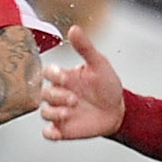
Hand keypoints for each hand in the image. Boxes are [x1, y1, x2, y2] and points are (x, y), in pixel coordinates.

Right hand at [39, 25, 127, 139]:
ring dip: (54, 113)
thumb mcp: (99, 64)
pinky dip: (49, 132)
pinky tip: (57, 131)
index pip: (48, 73)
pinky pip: (48, 133)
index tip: (64, 77)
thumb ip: (85, 48)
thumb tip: (74, 28)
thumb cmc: (107, 85)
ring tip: (70, 112)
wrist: (118, 111)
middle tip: (74, 99)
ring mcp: (59, 112)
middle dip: (57, 96)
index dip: (53, 75)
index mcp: (64, 77)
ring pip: (44, 113)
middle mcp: (59, 94)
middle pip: (43, 94)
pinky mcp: (63, 129)